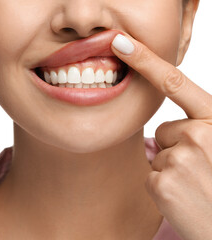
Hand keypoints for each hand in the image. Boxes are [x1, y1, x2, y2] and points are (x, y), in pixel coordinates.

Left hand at [111, 32, 211, 239]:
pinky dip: (164, 187)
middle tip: (202, 170)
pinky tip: (185, 197)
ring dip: (173, 169)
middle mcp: (200, 134)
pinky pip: (151, 175)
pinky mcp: (162, 182)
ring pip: (158, 153)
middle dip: (177, 147)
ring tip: (197, 185)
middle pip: (164, 129)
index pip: (175, 83)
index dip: (147, 60)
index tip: (121, 43)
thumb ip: (201, 128)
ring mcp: (180, 158)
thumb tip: (169, 127)